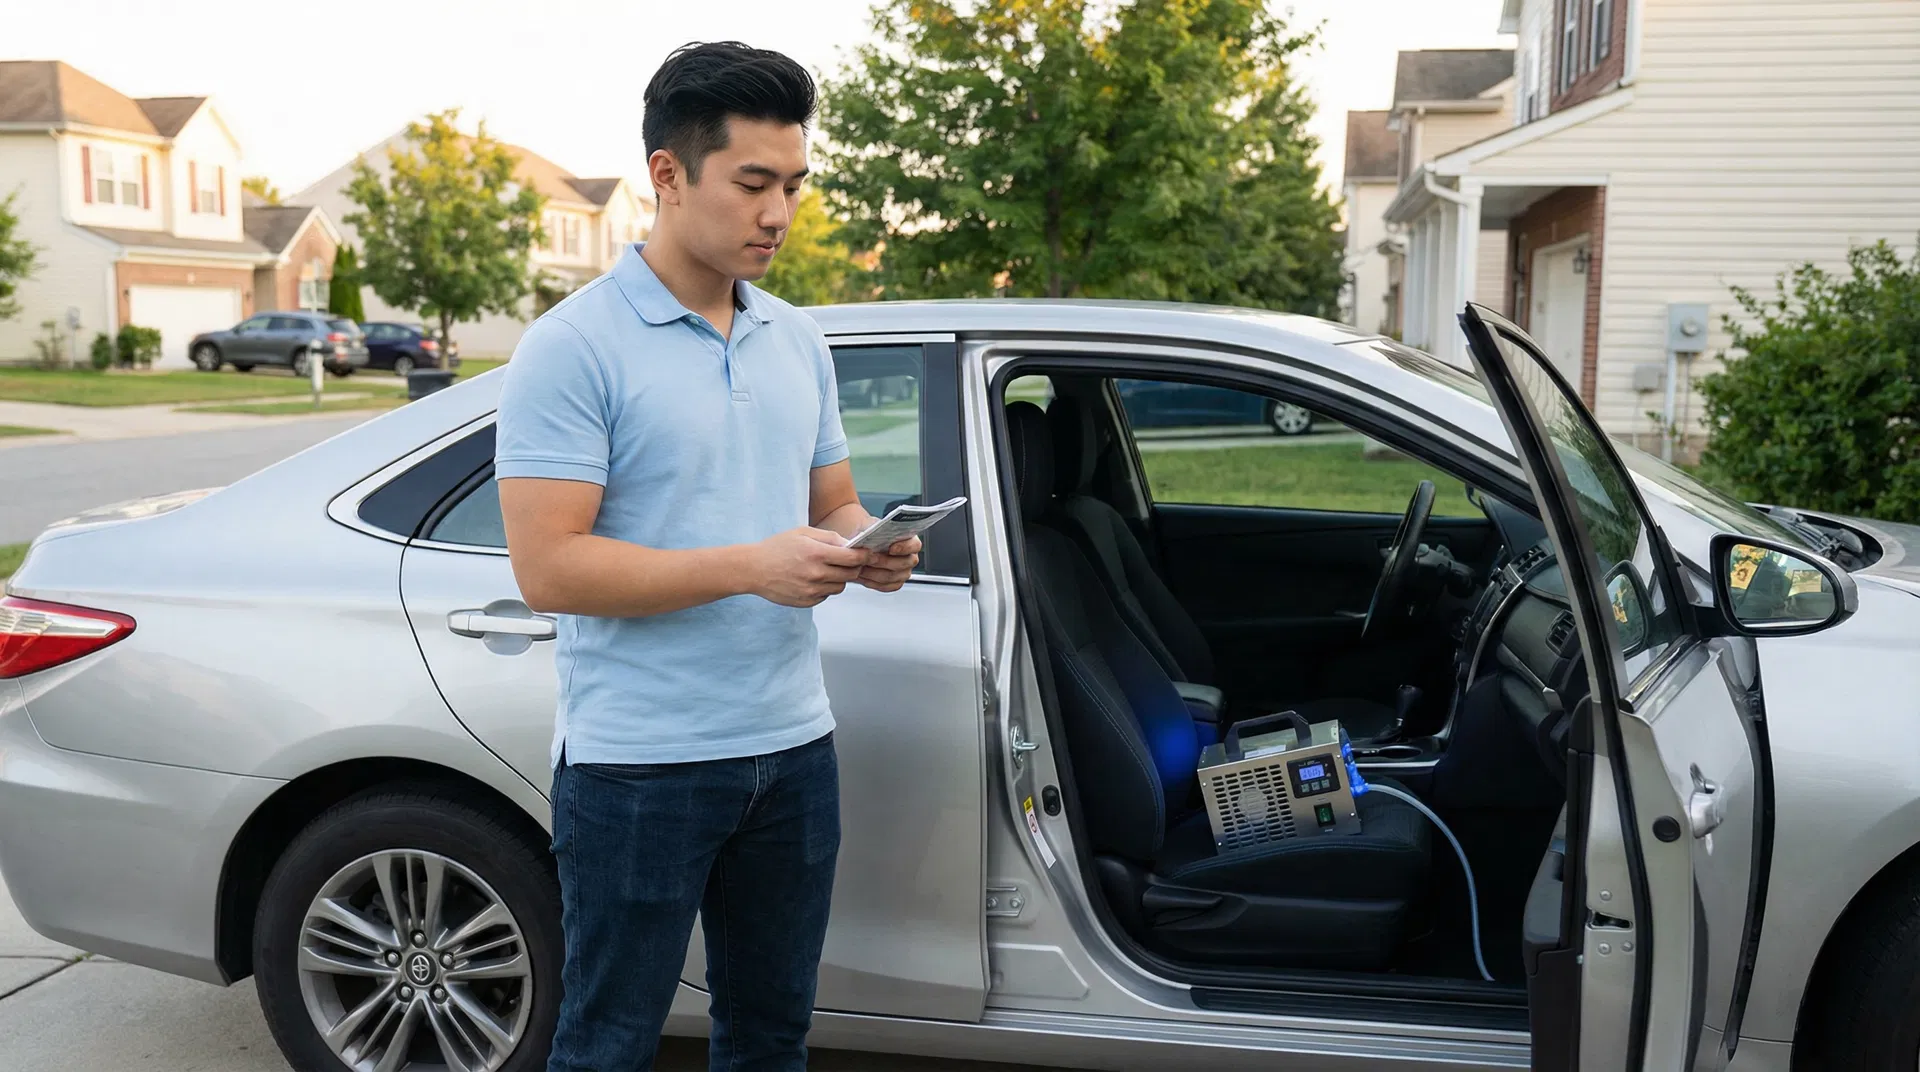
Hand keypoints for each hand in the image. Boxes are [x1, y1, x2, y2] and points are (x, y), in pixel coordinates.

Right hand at [746, 528, 871, 606]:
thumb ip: (829, 538)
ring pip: (840, 586)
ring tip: (826, 569)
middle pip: (851, 574)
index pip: (853, 558)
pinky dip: (826, 587)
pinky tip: (813, 579)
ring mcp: (811, 590)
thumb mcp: (803, 533)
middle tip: (849, 561)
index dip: (864, 555)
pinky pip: (826, 595)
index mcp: (817, 553)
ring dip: (839, 578)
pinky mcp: (806, 601)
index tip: (868, 553)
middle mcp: (816, 574)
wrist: (753, 569)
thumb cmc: (777, 548)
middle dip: (854, 567)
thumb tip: (850, 544)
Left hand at [857, 534, 920, 592]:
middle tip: (869, 558)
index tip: (891, 548)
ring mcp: (904, 572)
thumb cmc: (867, 534)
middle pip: (904, 563)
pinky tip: (862, 575)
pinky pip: (886, 586)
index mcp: (909, 540)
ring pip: (893, 577)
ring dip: (875, 573)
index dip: (905, 547)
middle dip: (884, 561)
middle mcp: (910, 557)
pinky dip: (873, 582)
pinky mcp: (894, 583)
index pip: (915, 545)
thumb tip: (872, 535)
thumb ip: (875, 531)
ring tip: (861, 566)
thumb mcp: (869, 528)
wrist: (859, 544)